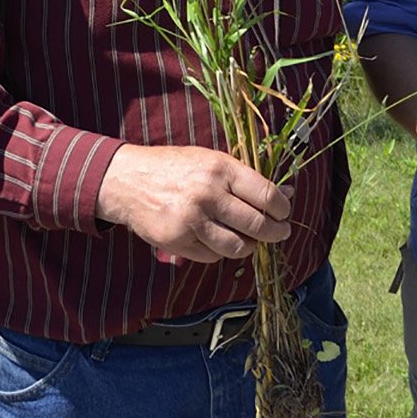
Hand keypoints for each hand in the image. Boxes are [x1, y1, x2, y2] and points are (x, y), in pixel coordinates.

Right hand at [95, 144, 291, 262]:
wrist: (129, 181)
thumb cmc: (176, 168)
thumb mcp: (211, 161)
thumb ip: (246, 178)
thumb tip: (287, 194)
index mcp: (220, 169)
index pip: (266, 194)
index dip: (282, 209)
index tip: (284, 213)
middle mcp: (208, 194)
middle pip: (257, 224)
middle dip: (275, 232)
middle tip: (279, 232)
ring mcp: (192, 221)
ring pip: (238, 247)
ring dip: (249, 246)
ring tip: (249, 240)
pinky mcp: (178, 242)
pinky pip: (213, 256)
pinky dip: (221, 252)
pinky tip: (219, 240)